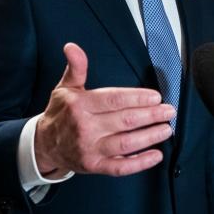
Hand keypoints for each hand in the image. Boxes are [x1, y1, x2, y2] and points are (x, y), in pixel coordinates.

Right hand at [34, 43, 175, 177]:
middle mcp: (85, 128)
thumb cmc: (60, 114)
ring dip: (150, 136)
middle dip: (151, 115)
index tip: (155, 97)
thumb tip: (72, 47)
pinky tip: (156, 155)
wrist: (44, 145)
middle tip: (168, 111)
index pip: (114, 100)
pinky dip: (140, 162)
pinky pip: (121, 167)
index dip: (137, 98)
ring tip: (166, 129)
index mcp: (80, 106)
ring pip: (126, 144)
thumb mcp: (65, 88)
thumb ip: (76, 67)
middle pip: (125, 121)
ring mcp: (90, 149)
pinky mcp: (95, 166)